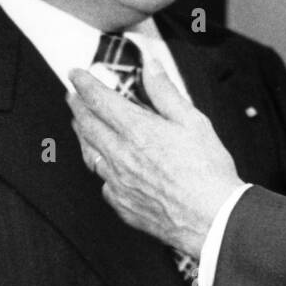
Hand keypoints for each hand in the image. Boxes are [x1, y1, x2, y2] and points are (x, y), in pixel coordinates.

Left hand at [67, 64, 242, 257]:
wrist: (212, 219)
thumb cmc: (208, 172)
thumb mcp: (193, 121)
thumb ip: (166, 92)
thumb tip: (151, 66)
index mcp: (137, 131)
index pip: (99, 100)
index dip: (84, 84)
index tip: (76, 75)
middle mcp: (120, 156)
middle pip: (87, 125)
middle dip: (77, 107)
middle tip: (72, 96)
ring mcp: (117, 182)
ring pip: (89, 154)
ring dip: (82, 135)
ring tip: (81, 126)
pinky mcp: (122, 205)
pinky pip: (103, 182)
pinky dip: (100, 168)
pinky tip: (105, 167)